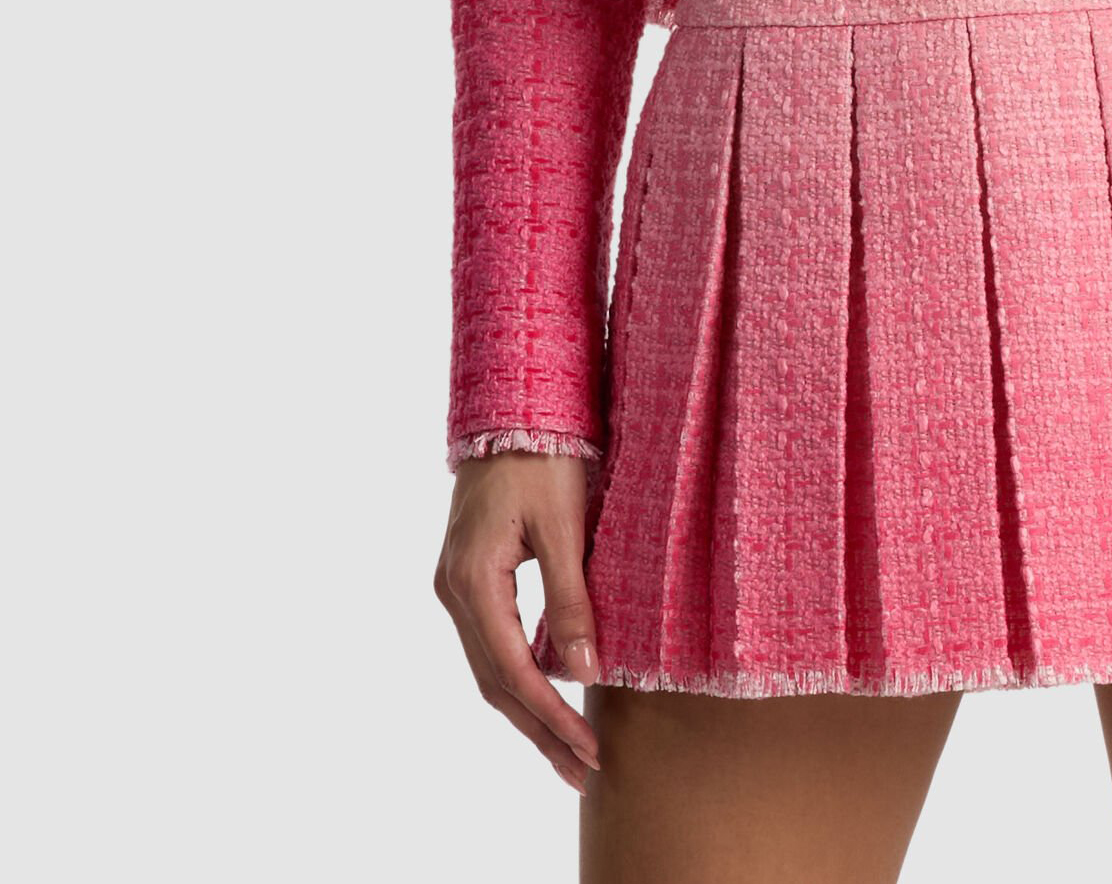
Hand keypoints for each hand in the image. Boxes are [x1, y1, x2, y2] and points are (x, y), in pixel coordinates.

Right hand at [435, 450, 602, 791]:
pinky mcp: (469, 577)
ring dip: (529, 710)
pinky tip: (550, 692)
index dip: (551, 716)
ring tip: (569, 749)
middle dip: (539, 731)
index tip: (587, 750)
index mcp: (473, 581)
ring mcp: (456, 585)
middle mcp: (454, 591)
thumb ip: (571, 599)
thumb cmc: (542, 456)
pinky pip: (491, 642)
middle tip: (582, 772)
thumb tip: (587, 668)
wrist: (511, 408)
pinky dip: (519, 676)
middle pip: (495, 683)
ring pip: (490, 667)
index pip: (513, 671)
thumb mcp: (565, 525)